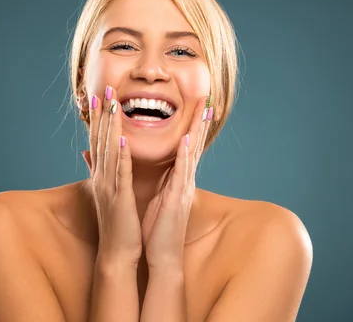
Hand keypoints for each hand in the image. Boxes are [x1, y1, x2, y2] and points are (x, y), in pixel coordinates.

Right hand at [82, 86, 141, 266]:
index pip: (98, 141)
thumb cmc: (117, 225)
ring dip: (110, 126)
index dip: (97, 118)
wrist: (116, 254)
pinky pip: (121, 172)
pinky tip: (123, 138)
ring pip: (109, 150)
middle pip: (100, 140)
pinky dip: (121, 154)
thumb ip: (99, 171)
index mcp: (101, 176)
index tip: (98, 96)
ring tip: (112, 104)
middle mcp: (101, 178)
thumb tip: (89, 153)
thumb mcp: (106, 194)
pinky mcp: (120, 197)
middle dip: (102, 114)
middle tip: (103, 89)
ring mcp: (109, 187)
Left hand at [141, 95, 212, 269]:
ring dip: (197, 130)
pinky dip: (186, 155)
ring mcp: (184, 188)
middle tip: (206, 96)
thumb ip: (154, 180)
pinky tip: (188, 139)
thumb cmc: (157, 228)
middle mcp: (184, 180)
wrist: (161, 256)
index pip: (186, 146)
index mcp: (177, 179)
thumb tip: (146, 166)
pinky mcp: (178, 198)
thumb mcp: (154, 197)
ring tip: (204, 108)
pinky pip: (182, 173)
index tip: (195, 103)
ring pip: (193, 153)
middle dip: (200, 120)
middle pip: (195, 144)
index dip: (191, 124)